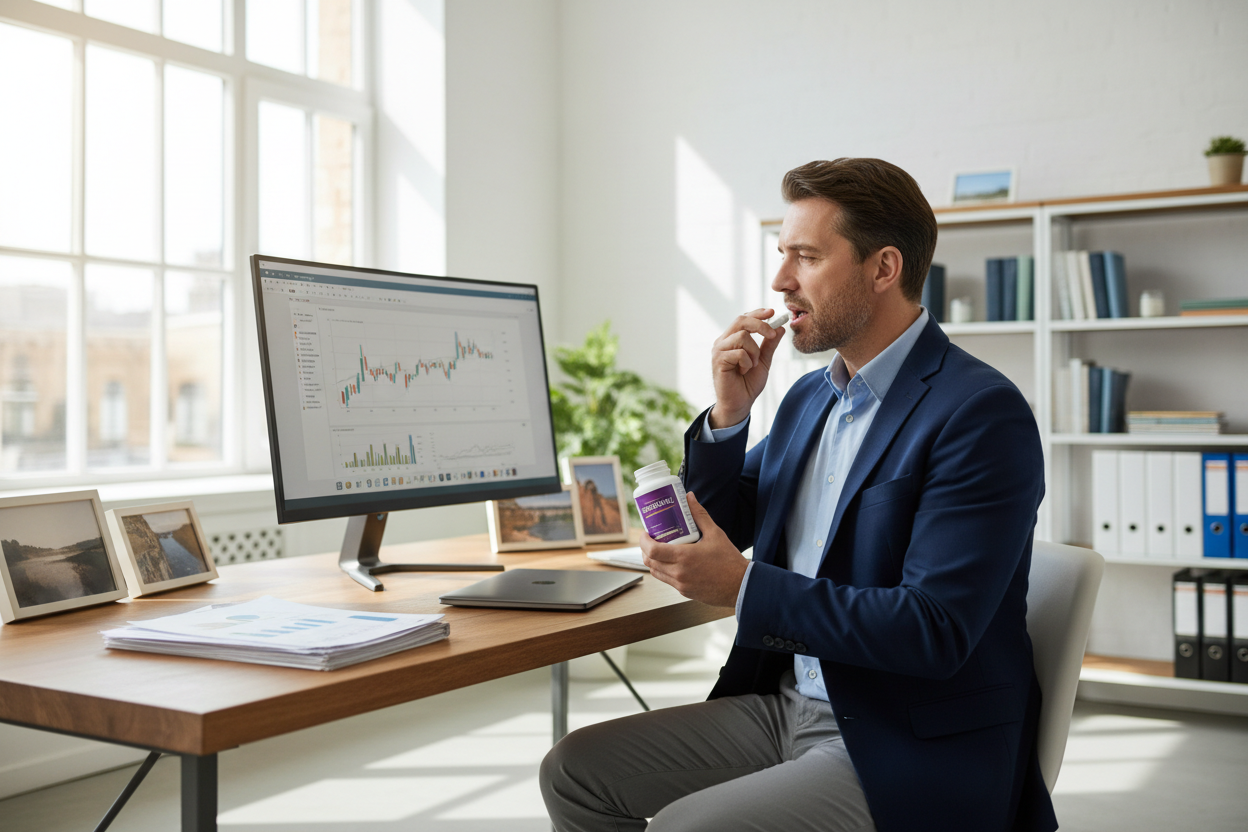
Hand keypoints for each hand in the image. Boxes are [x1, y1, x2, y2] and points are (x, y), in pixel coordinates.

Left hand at [640, 492, 747, 606]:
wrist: (740, 586)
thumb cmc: (729, 561)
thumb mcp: (715, 534)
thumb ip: (699, 515)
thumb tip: (690, 498)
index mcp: (683, 557)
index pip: (651, 550)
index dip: (643, 541)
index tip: (645, 533)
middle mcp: (678, 573)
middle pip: (649, 562)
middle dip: (645, 549)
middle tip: (650, 539)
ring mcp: (680, 584)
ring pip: (656, 572)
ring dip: (653, 561)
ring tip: (660, 549)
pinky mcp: (684, 592)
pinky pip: (667, 580)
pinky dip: (664, 570)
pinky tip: (672, 562)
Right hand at [709, 309, 784, 428]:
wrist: (740, 403)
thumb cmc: (748, 383)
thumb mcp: (763, 361)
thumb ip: (770, 344)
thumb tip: (780, 328)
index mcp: (732, 338)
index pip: (744, 318)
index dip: (758, 313)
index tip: (772, 312)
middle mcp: (723, 341)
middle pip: (741, 320)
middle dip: (760, 325)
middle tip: (772, 335)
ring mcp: (719, 350)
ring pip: (742, 337)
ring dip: (754, 352)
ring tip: (751, 365)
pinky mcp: (718, 360)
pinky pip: (739, 353)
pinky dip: (747, 362)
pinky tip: (743, 371)